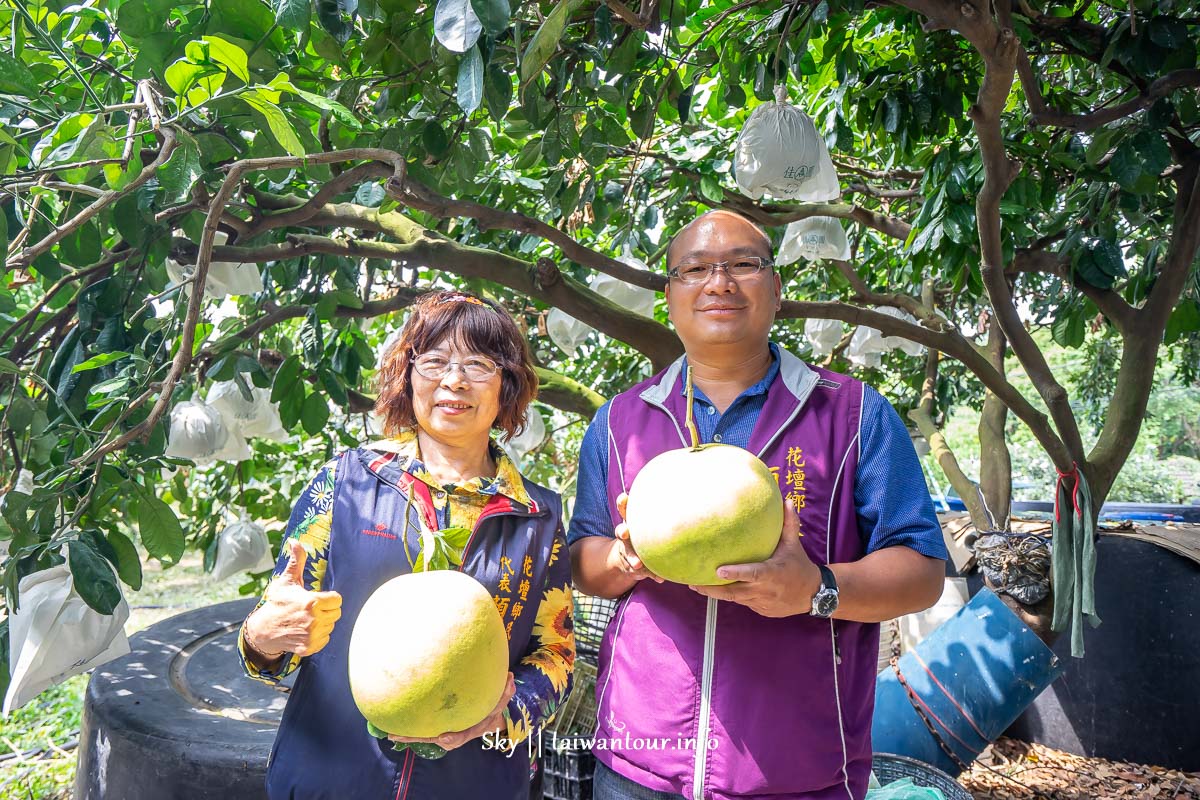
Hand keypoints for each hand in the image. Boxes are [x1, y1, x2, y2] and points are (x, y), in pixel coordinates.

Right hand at [243, 539, 342, 657]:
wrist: (263, 629)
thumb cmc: (277, 602)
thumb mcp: (286, 580)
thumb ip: (296, 560)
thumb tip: (295, 540)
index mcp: (311, 602)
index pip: (337, 599)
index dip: (330, 598)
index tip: (320, 597)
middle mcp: (314, 620)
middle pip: (337, 613)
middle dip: (327, 609)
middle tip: (314, 608)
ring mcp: (312, 636)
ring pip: (331, 626)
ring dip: (324, 622)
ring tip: (308, 618)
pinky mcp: (309, 647)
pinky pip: (325, 639)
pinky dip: (319, 635)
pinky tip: (307, 629)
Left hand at [389, 673, 516, 749]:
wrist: (483, 718)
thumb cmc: (489, 710)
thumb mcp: (499, 703)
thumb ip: (505, 692)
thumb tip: (510, 677)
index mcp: (466, 730)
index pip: (458, 736)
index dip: (452, 738)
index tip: (445, 738)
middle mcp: (451, 734)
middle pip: (431, 738)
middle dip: (415, 739)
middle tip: (397, 737)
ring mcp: (441, 731)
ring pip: (423, 735)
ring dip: (407, 735)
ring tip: (390, 733)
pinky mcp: (434, 724)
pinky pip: (421, 724)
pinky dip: (409, 724)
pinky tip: (394, 720)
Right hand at [608, 493, 662, 583]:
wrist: (632, 558)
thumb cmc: (646, 534)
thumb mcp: (650, 523)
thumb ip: (663, 513)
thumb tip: (689, 499)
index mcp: (631, 522)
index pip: (624, 510)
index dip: (623, 503)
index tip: (624, 497)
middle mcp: (627, 535)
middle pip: (621, 531)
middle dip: (622, 531)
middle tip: (625, 532)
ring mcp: (627, 551)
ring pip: (627, 554)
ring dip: (632, 558)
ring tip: (637, 564)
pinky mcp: (631, 566)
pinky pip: (640, 571)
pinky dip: (650, 574)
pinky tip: (659, 578)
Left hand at [688, 500, 821, 617]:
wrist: (813, 594)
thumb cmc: (799, 565)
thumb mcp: (794, 545)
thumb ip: (789, 524)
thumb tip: (786, 500)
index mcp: (773, 573)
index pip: (753, 573)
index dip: (736, 573)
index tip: (718, 570)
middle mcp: (765, 590)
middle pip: (735, 592)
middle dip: (712, 589)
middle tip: (693, 582)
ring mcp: (762, 602)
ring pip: (735, 599)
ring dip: (715, 594)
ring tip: (695, 586)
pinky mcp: (760, 610)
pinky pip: (742, 603)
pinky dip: (729, 597)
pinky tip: (713, 590)